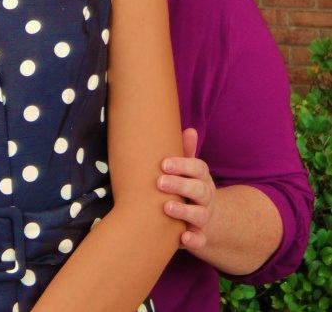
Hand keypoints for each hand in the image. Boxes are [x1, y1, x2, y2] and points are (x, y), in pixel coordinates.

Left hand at [157, 128, 215, 250]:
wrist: (209, 221)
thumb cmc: (190, 189)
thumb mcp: (190, 171)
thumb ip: (187, 152)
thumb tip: (190, 130)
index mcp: (201, 177)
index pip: (198, 168)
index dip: (183, 165)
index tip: (164, 164)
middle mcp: (205, 196)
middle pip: (199, 189)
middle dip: (180, 185)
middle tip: (160, 182)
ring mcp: (205, 217)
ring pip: (200, 214)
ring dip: (184, 211)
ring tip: (166, 207)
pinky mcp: (201, 237)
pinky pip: (201, 240)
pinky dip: (194, 239)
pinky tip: (183, 237)